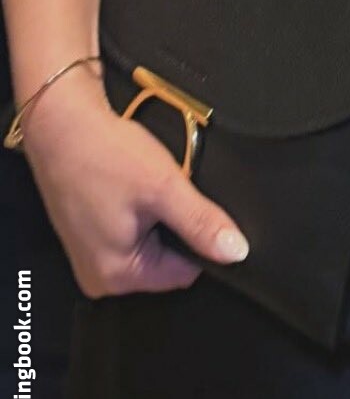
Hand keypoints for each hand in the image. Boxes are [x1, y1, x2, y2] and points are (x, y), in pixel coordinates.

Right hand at [18, 67, 248, 297]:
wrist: (62, 122)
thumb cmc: (103, 153)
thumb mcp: (164, 187)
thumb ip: (202, 222)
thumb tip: (236, 252)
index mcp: (117, 276)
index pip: (184, 272)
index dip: (198, 237)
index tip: (193, 206)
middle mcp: (100, 276)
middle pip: (166, 259)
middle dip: (174, 224)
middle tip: (162, 190)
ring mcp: (91, 256)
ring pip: (151, 242)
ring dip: (158, 215)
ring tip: (144, 186)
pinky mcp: (89, 235)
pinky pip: (131, 230)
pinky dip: (140, 209)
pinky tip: (131, 185)